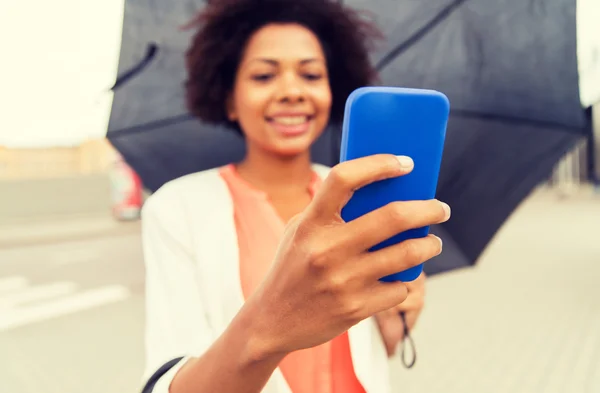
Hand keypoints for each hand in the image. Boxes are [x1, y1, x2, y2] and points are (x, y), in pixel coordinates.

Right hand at [243, 154, 450, 358]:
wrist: (273, 321)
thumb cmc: (292, 268)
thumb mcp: (299, 232)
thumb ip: (329, 212)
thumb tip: (382, 192)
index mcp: (311, 224)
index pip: (344, 178)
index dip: (379, 164)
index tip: (405, 163)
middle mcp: (327, 250)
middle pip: (393, 217)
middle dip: (428, 209)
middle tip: (441, 208)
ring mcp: (343, 281)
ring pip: (408, 254)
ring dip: (430, 245)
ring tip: (433, 242)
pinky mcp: (356, 309)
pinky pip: (399, 288)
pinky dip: (405, 281)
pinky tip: (399, 278)